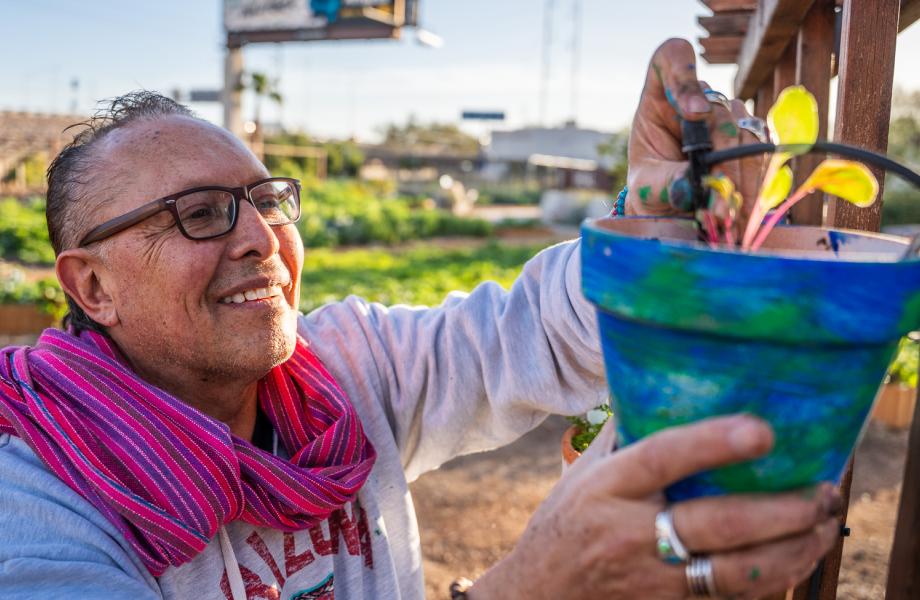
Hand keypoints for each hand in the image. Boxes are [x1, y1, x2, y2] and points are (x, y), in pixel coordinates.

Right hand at [471, 415, 839, 598]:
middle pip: (715, 523)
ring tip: (822, 525)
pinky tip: (796, 560)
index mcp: (606, 488)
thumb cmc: (566, 523)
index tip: (763, 430)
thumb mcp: (584, 474)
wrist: (538, 594)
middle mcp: (627, 534)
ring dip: (789, 550)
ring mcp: (648, 580)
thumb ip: (627, 437)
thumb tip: (669, 387)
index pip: (662, 458)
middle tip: (822, 490)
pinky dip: (770, 582)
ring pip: (732, 572)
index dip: (712, 443)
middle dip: (779, 509)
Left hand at [626, 38, 763, 229]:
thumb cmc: (651, 189)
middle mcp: (697, 98)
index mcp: (660, 96)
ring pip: (744, 130)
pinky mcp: (749, 137)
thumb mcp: (648, 187)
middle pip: (718, 109)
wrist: (671, 209)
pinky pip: (763, 148)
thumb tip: (697, 183)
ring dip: (740, 174)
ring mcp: (726, 116)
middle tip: (720, 193)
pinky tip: (744, 205)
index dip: (683, 75)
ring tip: (729, 212)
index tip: (692, 112)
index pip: (672, 57)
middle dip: (721, 156)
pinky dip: (755, 178)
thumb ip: (668, 183)